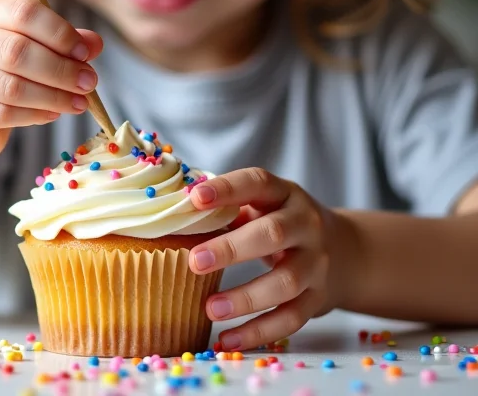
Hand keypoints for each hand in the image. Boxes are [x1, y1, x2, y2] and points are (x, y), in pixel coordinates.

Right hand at [0, 0, 102, 160]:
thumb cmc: (8, 73)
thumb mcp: (37, 50)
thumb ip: (65, 43)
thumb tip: (95, 44)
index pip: (24, 11)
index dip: (58, 32)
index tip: (85, 53)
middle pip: (17, 50)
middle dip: (60, 69)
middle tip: (89, 83)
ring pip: (10, 86)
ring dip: (53, 96)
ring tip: (79, 103)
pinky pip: (2, 113)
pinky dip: (34, 115)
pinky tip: (52, 114)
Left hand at [188, 167, 352, 350]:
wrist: (345, 250)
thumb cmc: (282, 221)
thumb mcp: (263, 204)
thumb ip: (228, 208)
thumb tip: (177, 214)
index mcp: (285, 194)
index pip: (257, 183)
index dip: (227, 188)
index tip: (195, 197)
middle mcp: (305, 225)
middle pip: (272, 234)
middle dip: (232, 249)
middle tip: (195, 261)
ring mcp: (316, 263)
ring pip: (285, 282)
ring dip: (246, 298)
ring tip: (210, 308)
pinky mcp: (319, 299)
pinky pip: (290, 319)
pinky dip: (258, 332)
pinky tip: (227, 339)